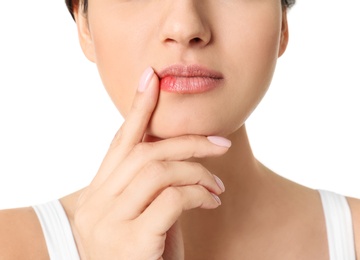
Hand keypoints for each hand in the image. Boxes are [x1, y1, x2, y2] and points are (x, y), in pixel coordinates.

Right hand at [73, 67, 229, 258]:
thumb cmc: (138, 253)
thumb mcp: (143, 215)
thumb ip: (152, 187)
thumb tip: (181, 157)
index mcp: (101, 191)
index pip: (120, 140)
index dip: (137, 106)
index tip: (152, 77)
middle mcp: (99, 202)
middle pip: (145, 151)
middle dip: (187, 141)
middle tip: (220, 142)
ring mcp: (111, 222)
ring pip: (158, 170)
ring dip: (196, 171)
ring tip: (216, 184)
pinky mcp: (131, 242)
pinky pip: (170, 199)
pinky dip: (197, 192)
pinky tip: (211, 198)